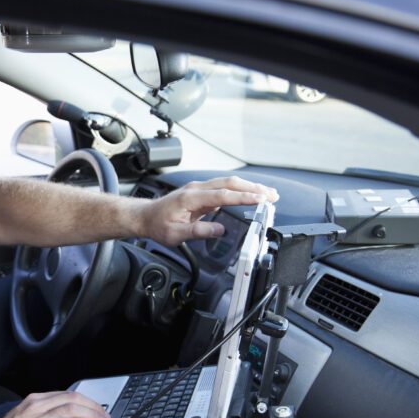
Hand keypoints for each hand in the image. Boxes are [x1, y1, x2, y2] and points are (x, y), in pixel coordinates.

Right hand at [0, 391, 110, 417]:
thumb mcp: (26, 417)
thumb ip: (44, 414)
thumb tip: (66, 417)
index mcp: (35, 400)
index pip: (67, 394)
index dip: (87, 400)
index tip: (97, 408)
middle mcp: (37, 406)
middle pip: (73, 399)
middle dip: (94, 406)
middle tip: (105, 415)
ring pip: (71, 409)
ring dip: (91, 415)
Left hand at [141, 177, 278, 245]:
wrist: (146, 216)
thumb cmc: (158, 225)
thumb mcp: (176, 234)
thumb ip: (198, 231)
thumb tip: (220, 230)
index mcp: (191, 197)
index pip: (223, 195)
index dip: (243, 197)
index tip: (260, 200)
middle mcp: (197, 189)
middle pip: (230, 184)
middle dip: (253, 188)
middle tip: (272, 195)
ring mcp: (199, 189)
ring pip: (228, 183)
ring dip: (249, 187)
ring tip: (268, 194)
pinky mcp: (201, 192)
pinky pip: (224, 188)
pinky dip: (240, 190)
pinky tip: (251, 195)